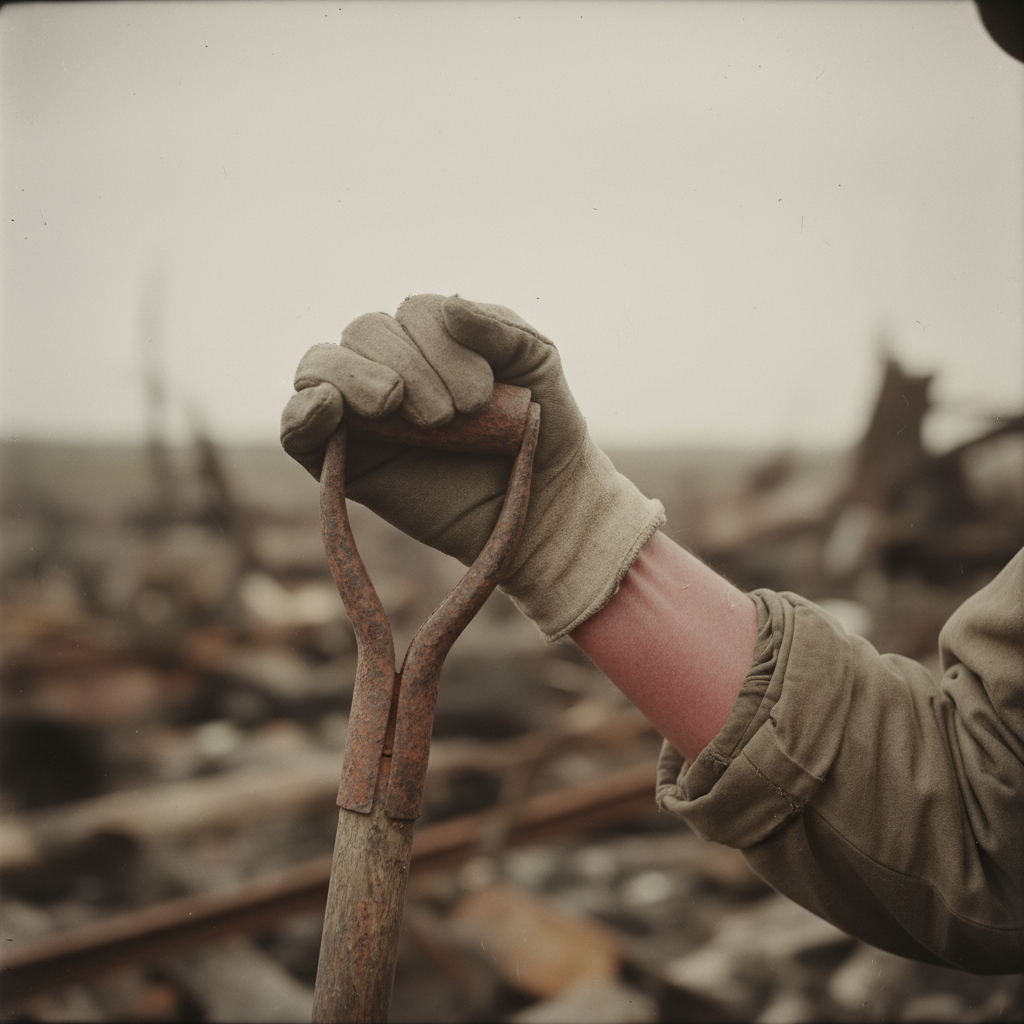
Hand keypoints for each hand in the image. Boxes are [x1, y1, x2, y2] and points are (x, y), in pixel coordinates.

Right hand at [281, 294, 663, 638]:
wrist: (542, 507)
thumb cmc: (540, 430)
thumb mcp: (537, 364)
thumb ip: (499, 327)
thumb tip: (448, 304)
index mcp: (431, 339)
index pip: (411, 313)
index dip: (440, 343)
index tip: (483, 396)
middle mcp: (389, 368)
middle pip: (364, 332)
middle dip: (410, 366)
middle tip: (455, 415)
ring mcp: (361, 415)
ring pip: (321, 366)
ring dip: (357, 377)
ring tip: (397, 408)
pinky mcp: (342, 464)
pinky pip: (297, 429)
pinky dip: (303, 410)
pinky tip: (328, 406)